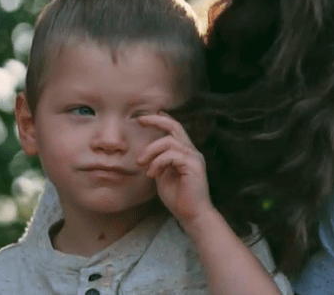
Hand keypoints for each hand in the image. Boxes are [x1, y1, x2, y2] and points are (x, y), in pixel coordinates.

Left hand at [136, 113, 213, 228]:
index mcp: (185, 152)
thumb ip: (159, 163)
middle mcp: (192, 151)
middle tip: (139, 120)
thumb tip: (148, 154)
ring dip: (151, 151)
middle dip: (156, 120)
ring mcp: (194, 157)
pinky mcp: (193, 165)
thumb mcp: (163, 176)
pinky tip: (151, 173)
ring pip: (169, 141)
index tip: (143, 118)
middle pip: (175, 126)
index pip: (174, 129)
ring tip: (141, 164)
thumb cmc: (178, 198)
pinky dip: (157, 162)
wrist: (192, 215)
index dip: (160, 120)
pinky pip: (171, 155)